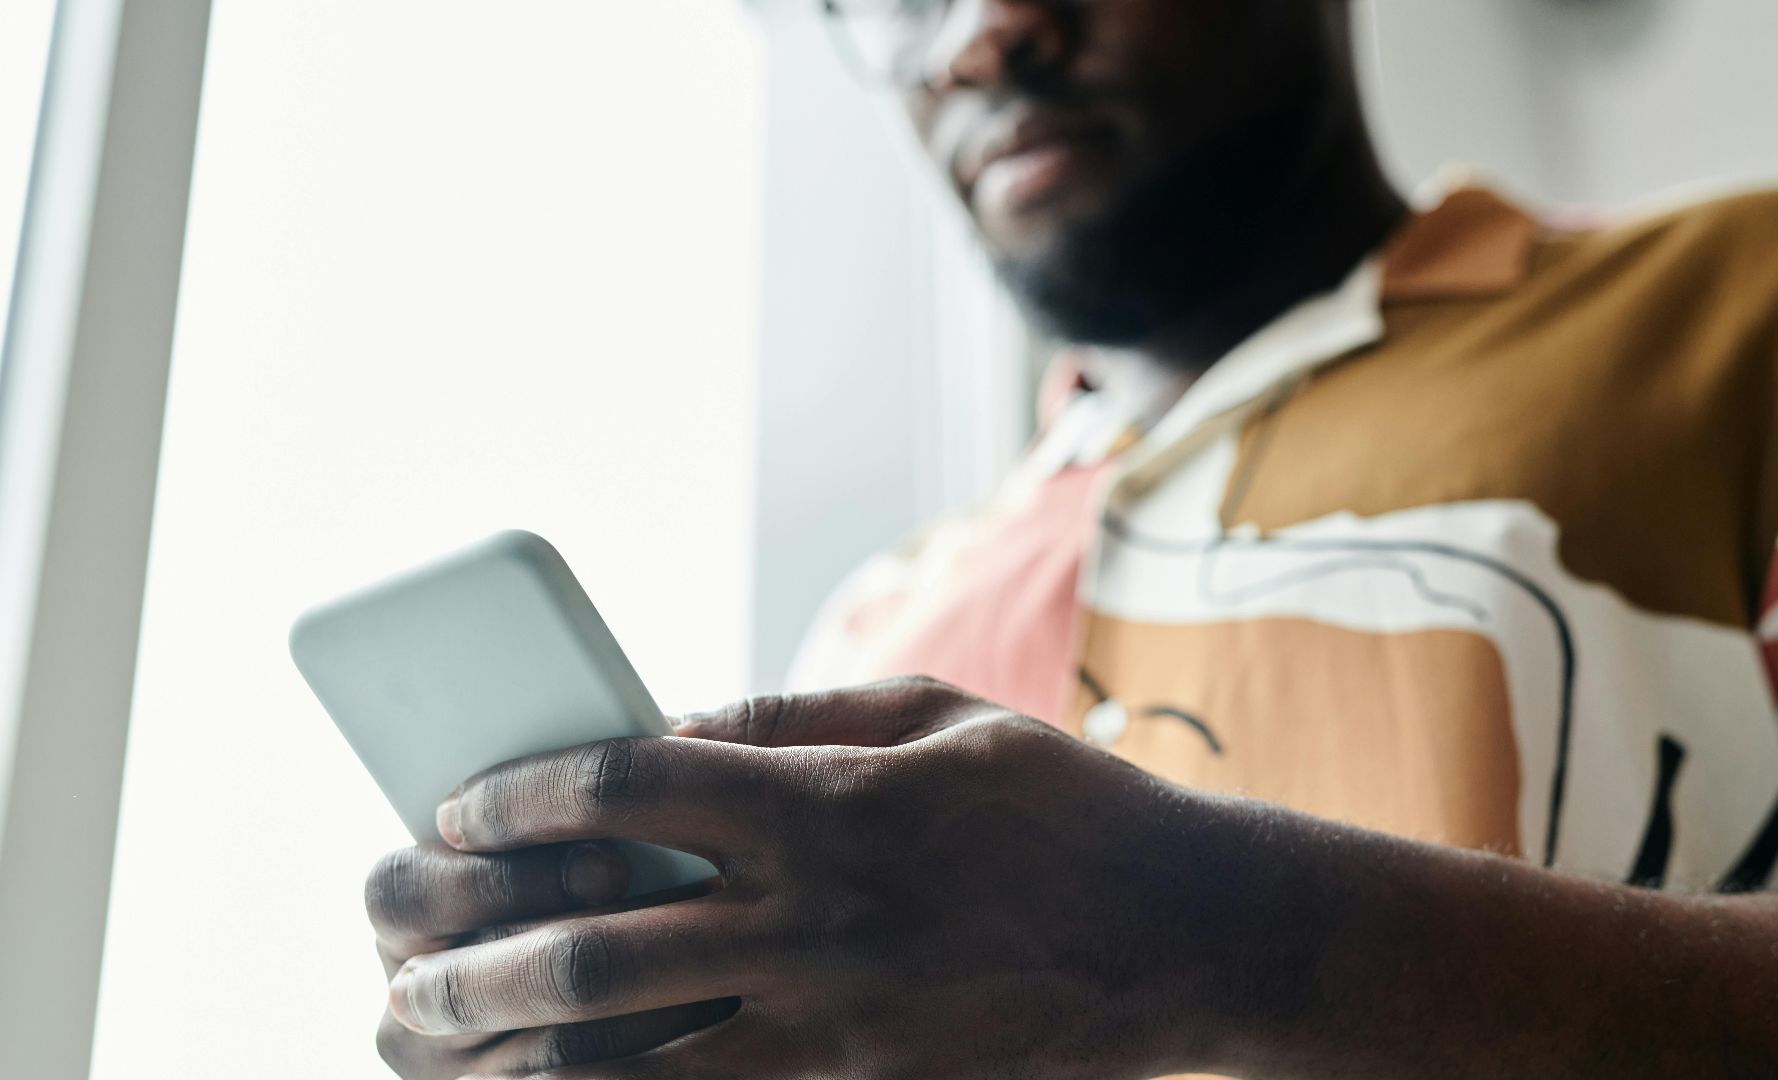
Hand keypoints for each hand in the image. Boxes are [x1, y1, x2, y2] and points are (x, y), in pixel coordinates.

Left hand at [384, 677, 1276, 1078]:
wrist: (1190, 935)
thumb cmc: (1059, 807)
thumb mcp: (938, 714)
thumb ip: (790, 717)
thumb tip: (657, 728)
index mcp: (835, 801)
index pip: (633, 789)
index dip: (522, 795)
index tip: (458, 807)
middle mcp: (824, 921)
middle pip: (599, 943)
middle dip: (469, 949)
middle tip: (395, 947)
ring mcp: (843, 1029)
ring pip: (630, 1061)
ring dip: (507, 1053)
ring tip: (426, 1037)